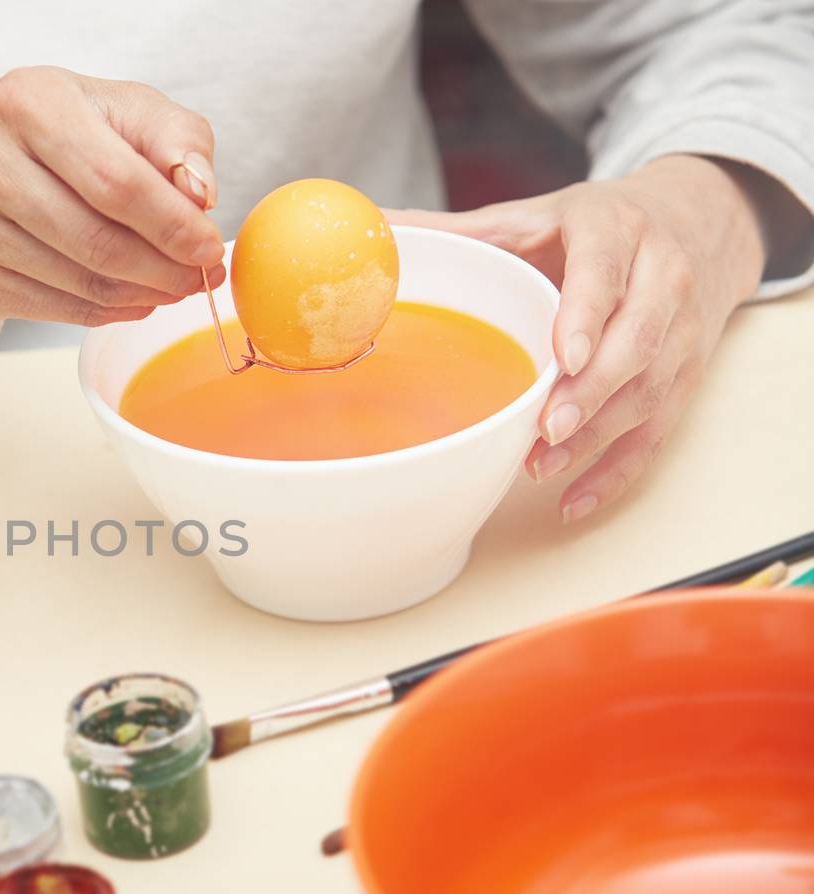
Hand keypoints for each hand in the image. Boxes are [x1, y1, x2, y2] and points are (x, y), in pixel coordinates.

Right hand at [0, 66, 224, 325]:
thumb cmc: (42, 129)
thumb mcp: (110, 105)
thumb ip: (171, 136)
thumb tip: (201, 194)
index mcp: (28, 103)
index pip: (117, 181)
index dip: (173, 224)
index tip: (210, 246)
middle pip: (98, 240)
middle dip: (163, 268)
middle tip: (198, 276)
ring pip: (80, 282)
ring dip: (142, 294)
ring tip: (171, 285)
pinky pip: (57, 310)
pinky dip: (107, 311)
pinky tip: (132, 298)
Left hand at [391, 155, 767, 521]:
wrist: (697, 218)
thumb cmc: (596, 225)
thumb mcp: (531, 215)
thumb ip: (458, 229)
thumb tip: (377, 228)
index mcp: (615, 228)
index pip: (605, 271)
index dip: (586, 314)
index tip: (564, 356)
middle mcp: (662, 277)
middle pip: (636, 341)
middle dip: (592, 390)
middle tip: (547, 427)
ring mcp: (681, 330)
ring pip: (648, 390)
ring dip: (597, 434)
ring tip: (543, 464)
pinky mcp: (686, 375)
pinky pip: (658, 431)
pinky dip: (617, 470)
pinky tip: (574, 499)